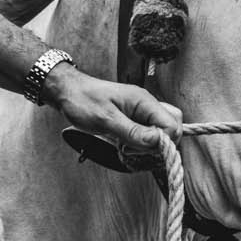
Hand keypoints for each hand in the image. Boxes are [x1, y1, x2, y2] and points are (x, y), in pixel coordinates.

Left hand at [43, 64, 182, 152]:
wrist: (67, 92)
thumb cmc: (83, 101)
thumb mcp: (106, 119)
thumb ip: (133, 131)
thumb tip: (157, 142)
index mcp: (144, 101)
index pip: (172, 124)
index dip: (162, 142)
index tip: (139, 148)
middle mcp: (147, 106)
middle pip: (172, 128)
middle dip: (158, 145)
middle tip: (132, 149)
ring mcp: (141, 113)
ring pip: (161, 133)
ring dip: (147, 146)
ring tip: (124, 147)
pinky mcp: (134, 120)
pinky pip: (148, 134)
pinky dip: (140, 144)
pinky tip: (124, 145)